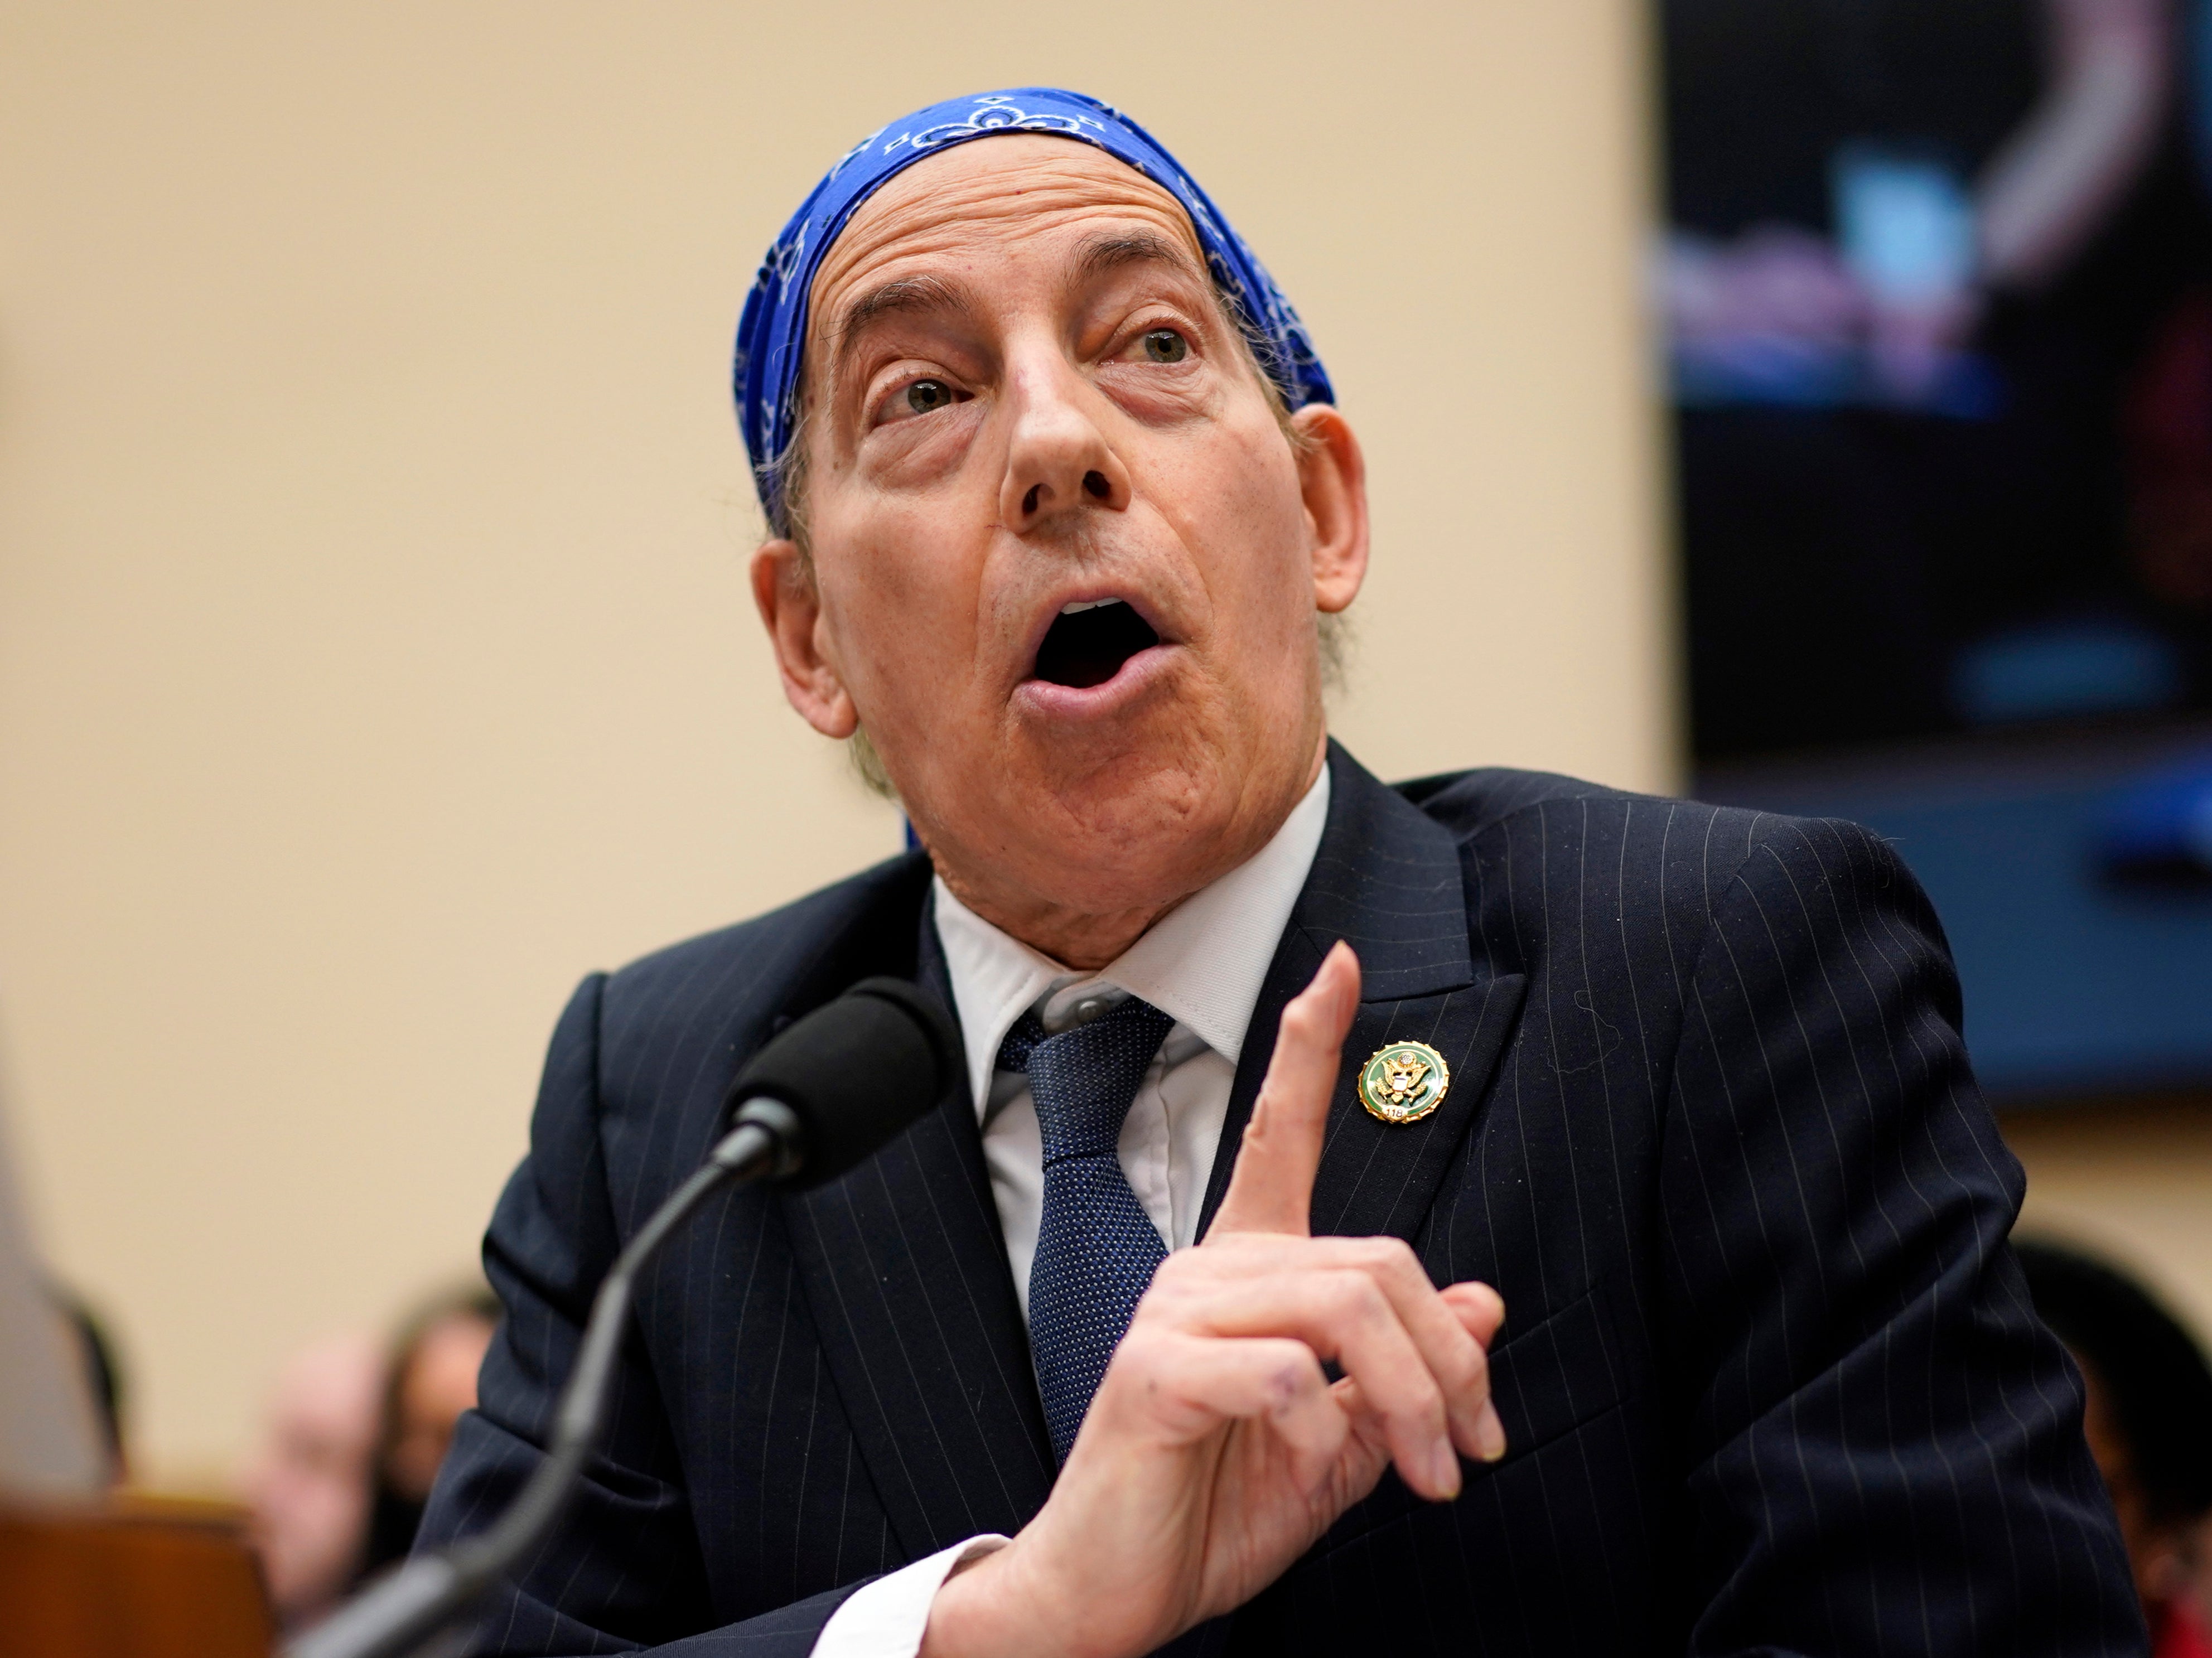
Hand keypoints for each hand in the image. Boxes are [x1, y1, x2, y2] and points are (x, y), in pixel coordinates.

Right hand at [922, 942, 1506, 1657]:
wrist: (1116, 1594)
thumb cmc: (1213, 1508)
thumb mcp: (1340, 1441)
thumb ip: (1400, 1370)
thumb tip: (1481, 1304)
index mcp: (1247, 1274)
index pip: (1279, 1134)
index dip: (1312, 1047)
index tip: (1340, 965)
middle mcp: (1206, 1272)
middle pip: (1375, 1262)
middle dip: (1450, 1363)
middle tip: (1473, 1449)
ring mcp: (1172, 1316)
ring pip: (1344, 1307)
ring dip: (1414, 1401)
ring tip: (1431, 1476)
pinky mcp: (1151, 1373)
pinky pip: (1279, 1371)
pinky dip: (1327, 1426)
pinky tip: (1317, 1464)